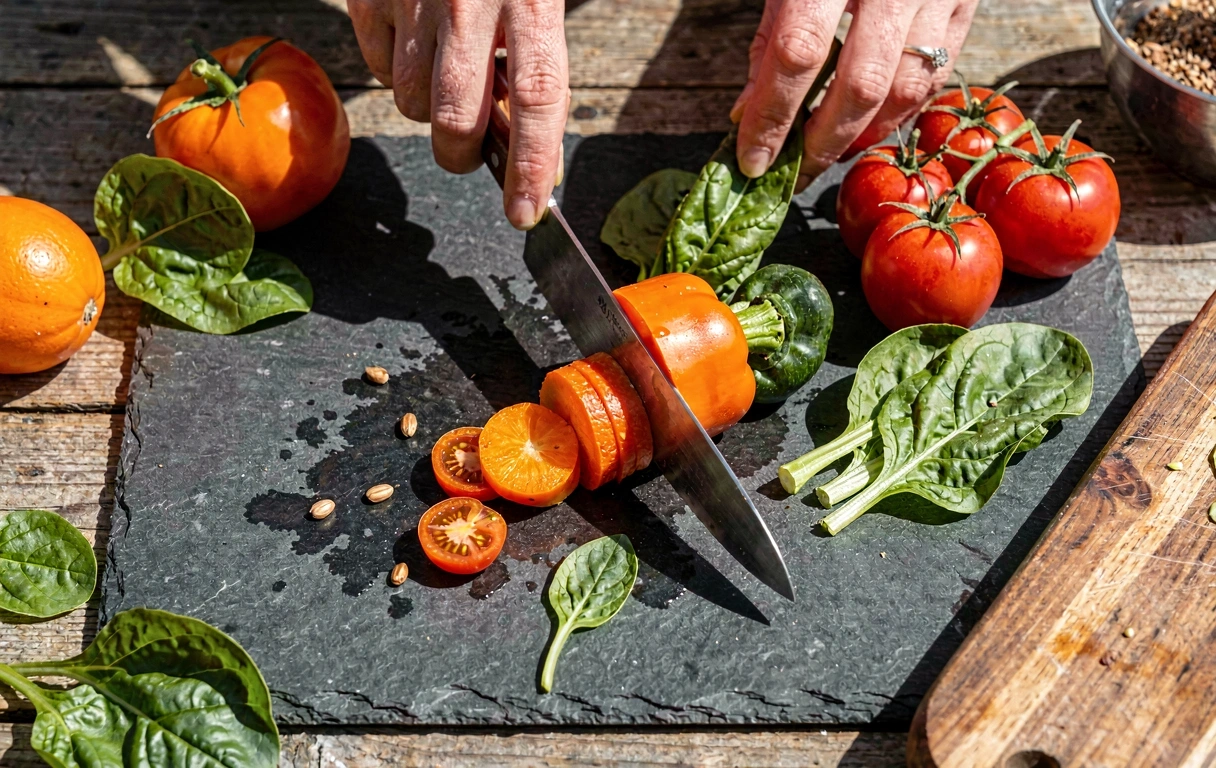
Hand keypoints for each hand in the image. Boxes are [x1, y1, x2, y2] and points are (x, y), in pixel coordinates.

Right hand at [348, 0, 568, 229]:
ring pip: (412, 100)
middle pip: (457, 119)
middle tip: (472, 153)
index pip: (537, 98)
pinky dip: (398, 73)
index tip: (526, 213)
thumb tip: (538, 150)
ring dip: (431, 110)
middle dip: (462, 154)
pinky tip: (419, 46)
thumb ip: (541, 64)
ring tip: (450, 75)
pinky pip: (378, 66)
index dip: (532, 166)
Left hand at [730, 0, 978, 189]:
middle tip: (794, 170)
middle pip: (861, 84)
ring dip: (866, 135)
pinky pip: (940, 71)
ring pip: (909, 87)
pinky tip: (872, 124)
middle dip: (823, 141)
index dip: (773, 117)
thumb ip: (770, 37)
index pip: (796, 54)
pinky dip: (904, 109)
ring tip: (830, 151)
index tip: (752, 160)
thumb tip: (748, 113)